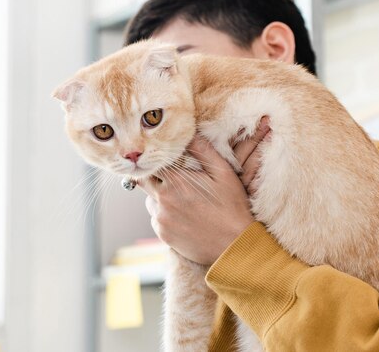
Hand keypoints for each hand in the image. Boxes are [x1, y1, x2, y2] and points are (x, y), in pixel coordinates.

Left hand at [139, 119, 270, 263]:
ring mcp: (161, 220)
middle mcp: (162, 201)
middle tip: (171, 178)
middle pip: (143, 181)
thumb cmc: (232, 208)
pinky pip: (156, 218)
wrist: (234, 246)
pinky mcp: (163, 235)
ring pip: (150, 201)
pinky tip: (185, 216)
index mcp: (176, 182)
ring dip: (160, 197)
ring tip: (183, 200)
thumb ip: (204, 151)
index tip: (162, 158)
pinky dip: (165, 214)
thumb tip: (190, 133)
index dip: (155, 159)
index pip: (151, 163)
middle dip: (154, 177)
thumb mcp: (223, 173)